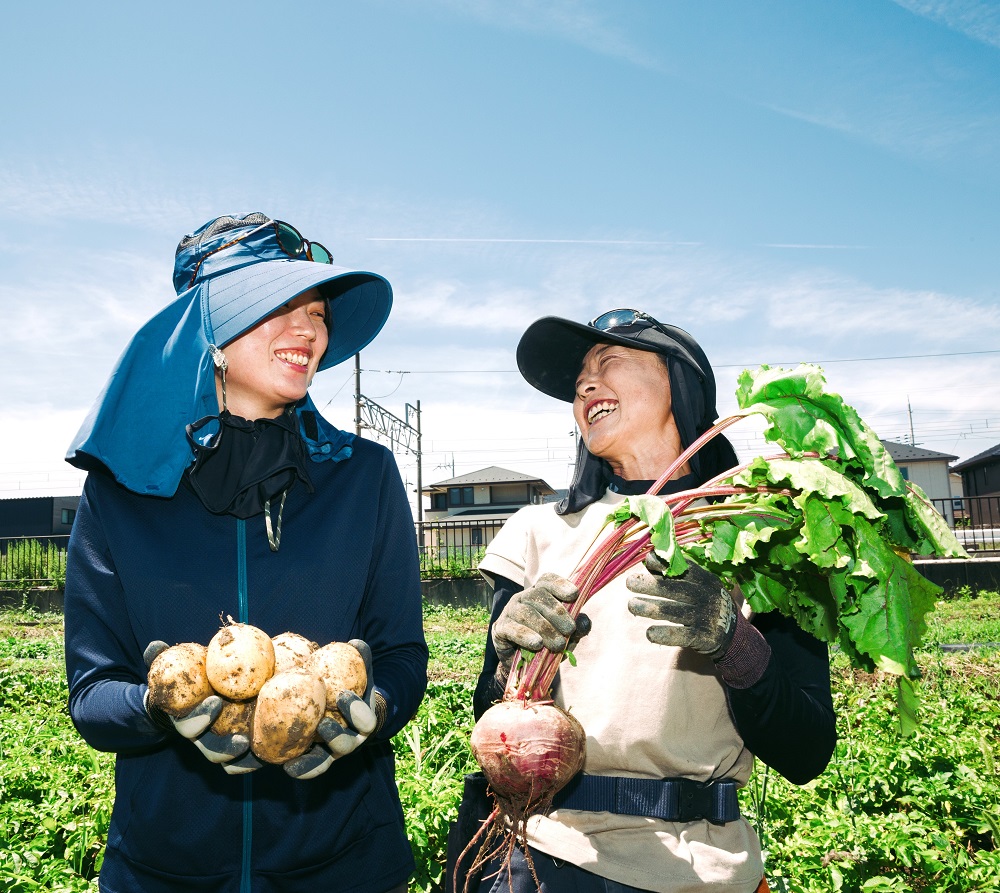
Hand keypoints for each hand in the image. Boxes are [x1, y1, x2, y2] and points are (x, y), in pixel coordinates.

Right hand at [143, 640, 252, 768]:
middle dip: (224, 748)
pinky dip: (255, 761)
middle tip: (242, 740)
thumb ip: (161, 659)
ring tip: (258, 753)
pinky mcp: (236, 745)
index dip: (200, 717)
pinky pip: (244, 760)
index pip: (189, 726)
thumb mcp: (173, 669)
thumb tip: (155, 646)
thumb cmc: (185, 679)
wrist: (192, 699)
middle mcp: (202, 736)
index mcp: (186, 720)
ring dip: (243, 760)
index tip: (216, 701)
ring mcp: (219, 743)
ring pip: (228, 760)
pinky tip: (271, 756)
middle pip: (210, 750)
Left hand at [284, 639, 380, 779]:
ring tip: (292, 763)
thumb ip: (360, 657)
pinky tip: (278, 764)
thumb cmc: (355, 684)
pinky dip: (294, 767)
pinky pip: (304, 766)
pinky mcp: (312, 757)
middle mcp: (349, 741)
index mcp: (363, 722)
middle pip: (344, 745)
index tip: (343, 695)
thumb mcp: (361, 670)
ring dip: (309, 763)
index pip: (366, 721)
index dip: (357, 711)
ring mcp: (330, 752)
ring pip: (322, 762)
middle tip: (322, 724)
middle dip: (335, 737)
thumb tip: (355, 643)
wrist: (347, 707)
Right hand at [491, 573, 583, 670]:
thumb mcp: (566, 637)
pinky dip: (525, 636)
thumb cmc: (547, 645)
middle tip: (569, 629)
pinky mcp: (500, 628)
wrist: (523, 667)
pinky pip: (512, 628)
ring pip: (526, 612)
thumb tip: (585, 622)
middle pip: (538, 595)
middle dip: (557, 612)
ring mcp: (510, 611)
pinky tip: (537, 644)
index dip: (559, 584)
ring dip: (544, 628)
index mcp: (539, 594)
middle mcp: (523, 598)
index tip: (574, 594)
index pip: (547, 580)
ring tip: (557, 644)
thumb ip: (577, 629)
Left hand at [625, 556, 737, 659]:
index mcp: (706, 580)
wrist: (733, 633)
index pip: (685, 569)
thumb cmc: (706, 603)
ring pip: (673, 612)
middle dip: (650, 585)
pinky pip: (681, 635)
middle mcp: (706, 597)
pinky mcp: (703, 637)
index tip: (647, 562)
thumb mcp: (700, 585)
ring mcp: (705, 618)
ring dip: (650, 608)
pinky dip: (665, 635)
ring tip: (631, 605)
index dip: (665, 564)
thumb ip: (677, 575)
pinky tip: (649, 633)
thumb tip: (649, 561)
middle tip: (629, 583)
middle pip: (675, 589)